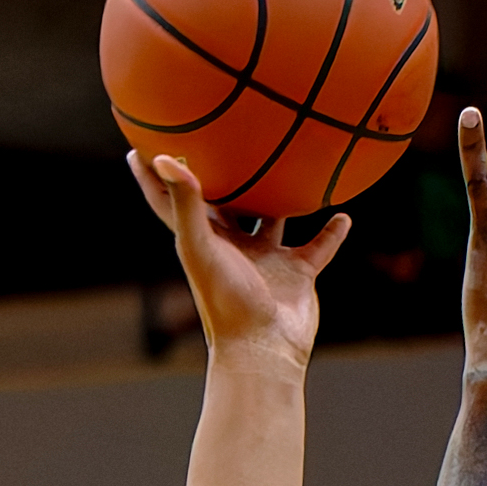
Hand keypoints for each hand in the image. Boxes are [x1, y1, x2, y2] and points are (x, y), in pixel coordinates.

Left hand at [136, 147, 341, 362]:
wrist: (264, 349)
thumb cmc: (225, 300)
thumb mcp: (199, 245)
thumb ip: (185, 202)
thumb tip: (162, 158)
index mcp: (204, 239)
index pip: (175, 200)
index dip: (157, 175)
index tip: (143, 144)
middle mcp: (234, 247)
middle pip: (228, 203)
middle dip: (227, 176)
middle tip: (227, 137)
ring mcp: (267, 260)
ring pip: (274, 220)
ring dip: (282, 200)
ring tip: (292, 165)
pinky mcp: (297, 274)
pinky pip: (318, 247)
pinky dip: (331, 233)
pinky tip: (343, 215)